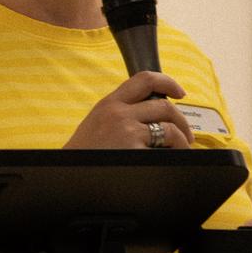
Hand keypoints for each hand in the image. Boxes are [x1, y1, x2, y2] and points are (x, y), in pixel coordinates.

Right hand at [64, 72, 194, 148]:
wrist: (65, 174)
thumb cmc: (83, 153)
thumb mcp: (96, 121)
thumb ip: (120, 111)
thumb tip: (150, 111)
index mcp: (109, 103)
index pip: (144, 79)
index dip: (168, 82)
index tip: (180, 92)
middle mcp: (119, 113)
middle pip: (164, 106)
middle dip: (181, 120)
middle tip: (186, 134)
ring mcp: (127, 132)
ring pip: (169, 128)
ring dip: (181, 139)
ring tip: (181, 149)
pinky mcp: (133, 151)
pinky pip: (164, 149)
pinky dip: (172, 155)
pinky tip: (169, 160)